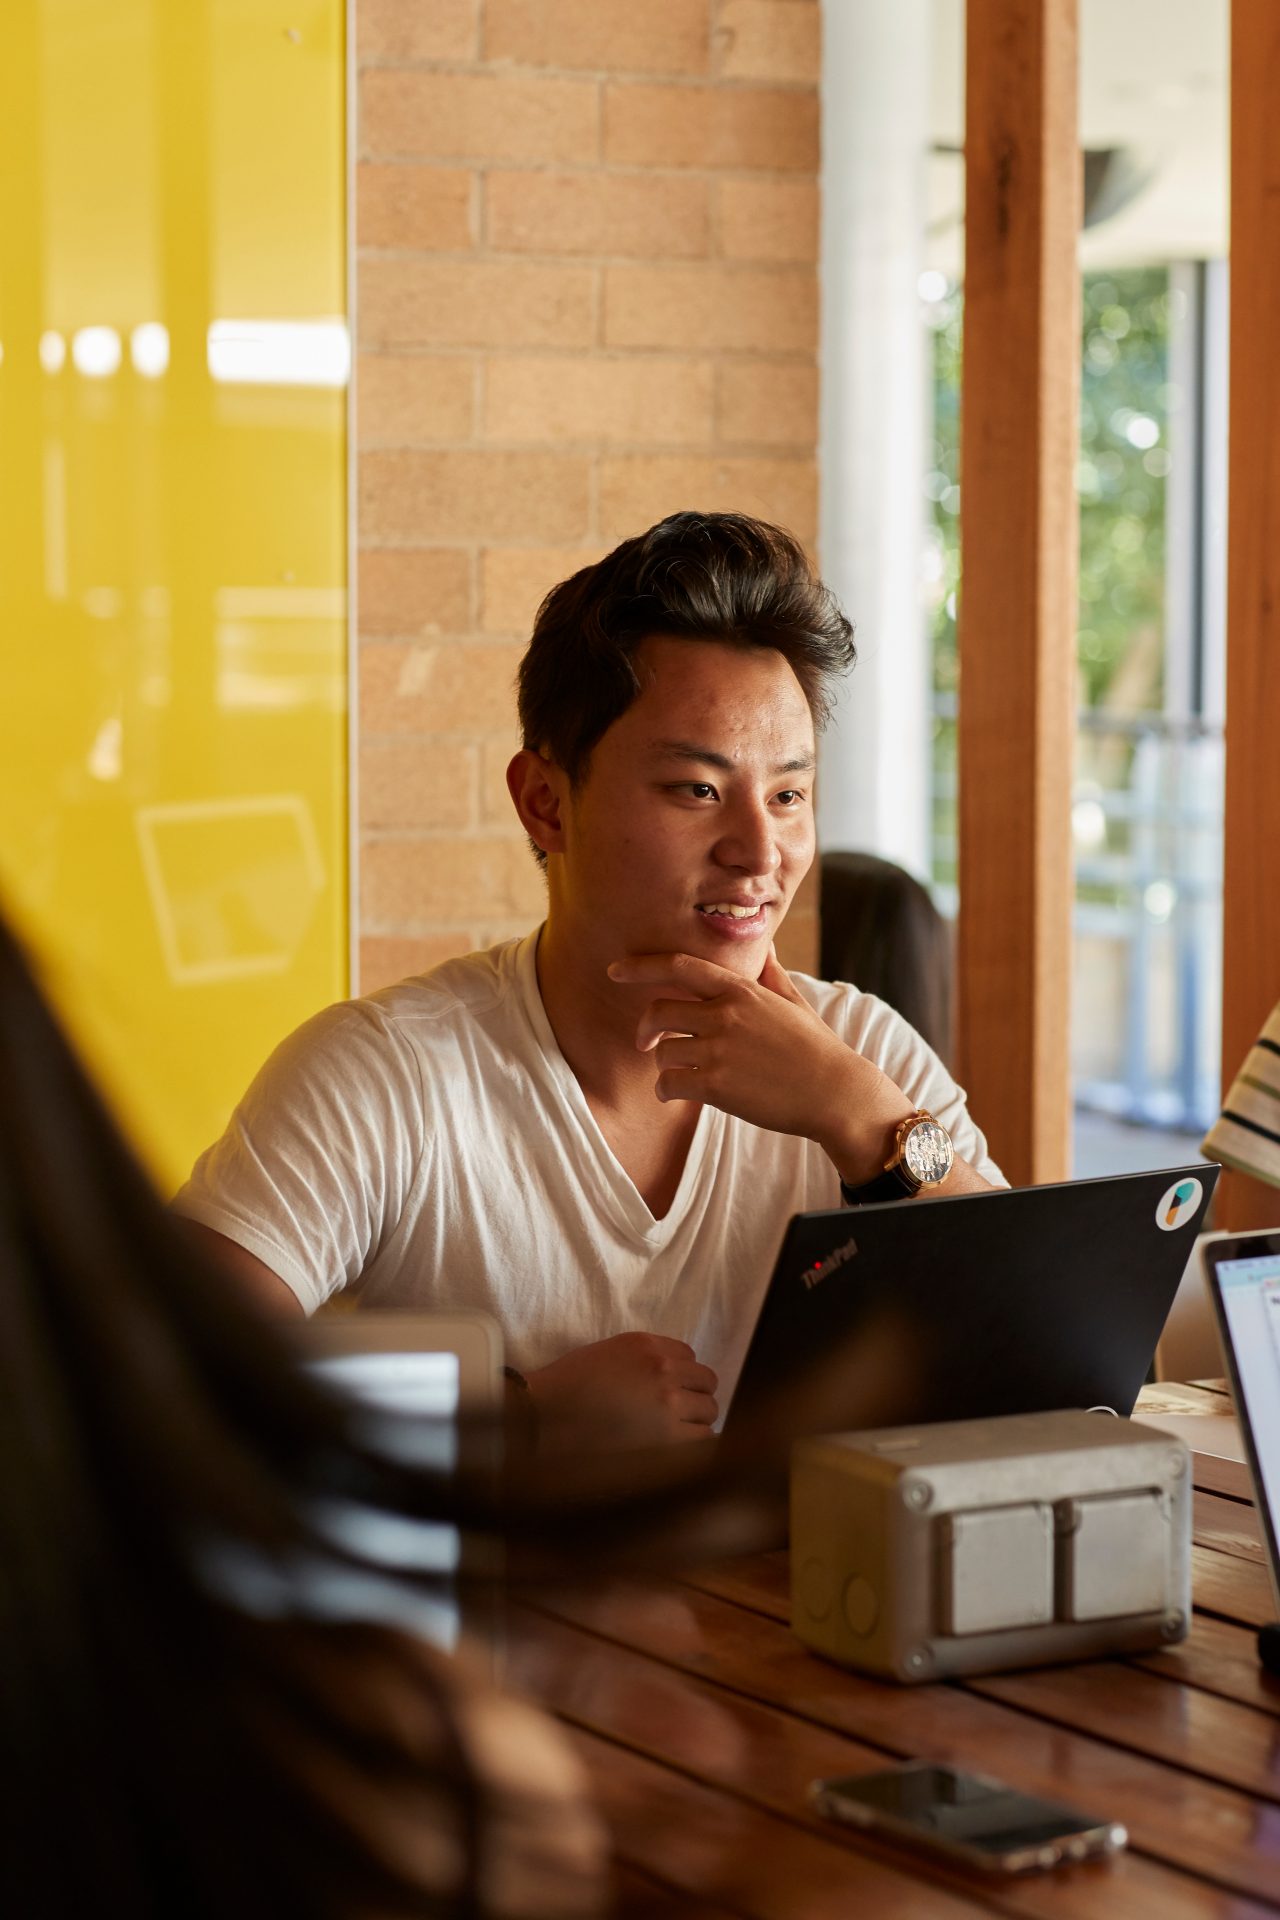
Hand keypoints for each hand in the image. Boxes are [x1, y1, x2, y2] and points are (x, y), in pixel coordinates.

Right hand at [526, 1333, 718, 1451]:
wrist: (543, 1419)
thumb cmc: (567, 1388)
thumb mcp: (607, 1354)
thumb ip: (644, 1361)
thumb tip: (673, 1380)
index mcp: (646, 1345)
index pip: (690, 1357)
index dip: (681, 1377)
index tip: (670, 1392)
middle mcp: (663, 1370)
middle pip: (707, 1383)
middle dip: (694, 1398)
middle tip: (676, 1415)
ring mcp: (668, 1404)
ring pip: (709, 1412)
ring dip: (696, 1422)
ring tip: (673, 1436)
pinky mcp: (667, 1438)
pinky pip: (702, 1441)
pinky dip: (693, 1447)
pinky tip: (674, 1452)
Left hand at [608, 945, 912, 1183]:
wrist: (835, 1092)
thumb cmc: (815, 1048)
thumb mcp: (792, 1001)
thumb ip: (770, 974)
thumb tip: (766, 945)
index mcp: (741, 989)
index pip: (679, 966)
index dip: (641, 966)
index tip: (615, 970)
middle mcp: (726, 1014)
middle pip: (659, 1012)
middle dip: (646, 1029)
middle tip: (646, 1044)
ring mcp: (720, 1050)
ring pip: (663, 1051)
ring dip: (664, 1065)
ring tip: (680, 1074)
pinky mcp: (717, 1086)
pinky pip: (669, 1084)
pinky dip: (666, 1091)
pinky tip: (677, 1094)